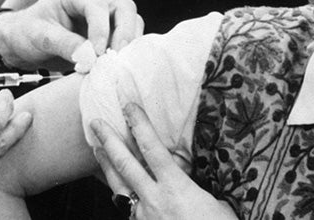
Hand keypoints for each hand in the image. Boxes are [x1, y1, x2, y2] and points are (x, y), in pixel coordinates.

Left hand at [0, 0, 142, 70]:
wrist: (21, 43)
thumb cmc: (26, 33)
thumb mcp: (38, 37)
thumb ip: (63, 44)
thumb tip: (90, 58)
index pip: (97, 5)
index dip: (101, 28)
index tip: (98, 53)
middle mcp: (92, 2)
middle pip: (124, 7)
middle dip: (126, 31)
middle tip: (117, 56)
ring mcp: (103, 19)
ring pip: (131, 21)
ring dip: (129, 42)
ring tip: (117, 64)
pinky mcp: (107, 36)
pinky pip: (126, 39)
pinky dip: (126, 52)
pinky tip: (118, 67)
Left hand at [90, 104, 236, 219]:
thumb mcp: (218, 206)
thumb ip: (199, 190)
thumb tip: (192, 180)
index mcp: (176, 189)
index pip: (153, 149)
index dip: (139, 124)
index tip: (128, 104)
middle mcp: (154, 201)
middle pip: (125, 164)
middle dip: (109, 140)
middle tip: (96, 121)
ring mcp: (145, 218)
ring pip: (118, 187)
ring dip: (106, 165)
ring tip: (96, 148)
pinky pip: (127, 208)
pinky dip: (120, 194)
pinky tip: (117, 188)